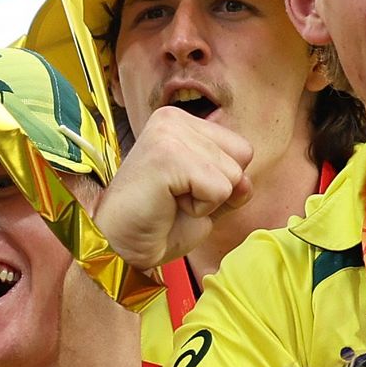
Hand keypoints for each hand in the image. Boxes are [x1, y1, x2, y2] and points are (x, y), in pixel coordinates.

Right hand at [94, 104, 255, 277]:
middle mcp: (172, 118)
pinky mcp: (167, 156)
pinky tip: (169, 206)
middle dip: (218, 189)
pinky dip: (201, 209)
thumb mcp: (208, 197)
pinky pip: (220, 189)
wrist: (120, 248)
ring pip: (233, 174)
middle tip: (176, 199)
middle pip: (242, 156)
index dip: (222, 181)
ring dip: (208, 201)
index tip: (182, 192)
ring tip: (170, 202)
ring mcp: (168, 134)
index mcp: (181, 121)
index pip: (241, 148)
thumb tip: (245, 182)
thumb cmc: (159, 224)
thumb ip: (233, 183)